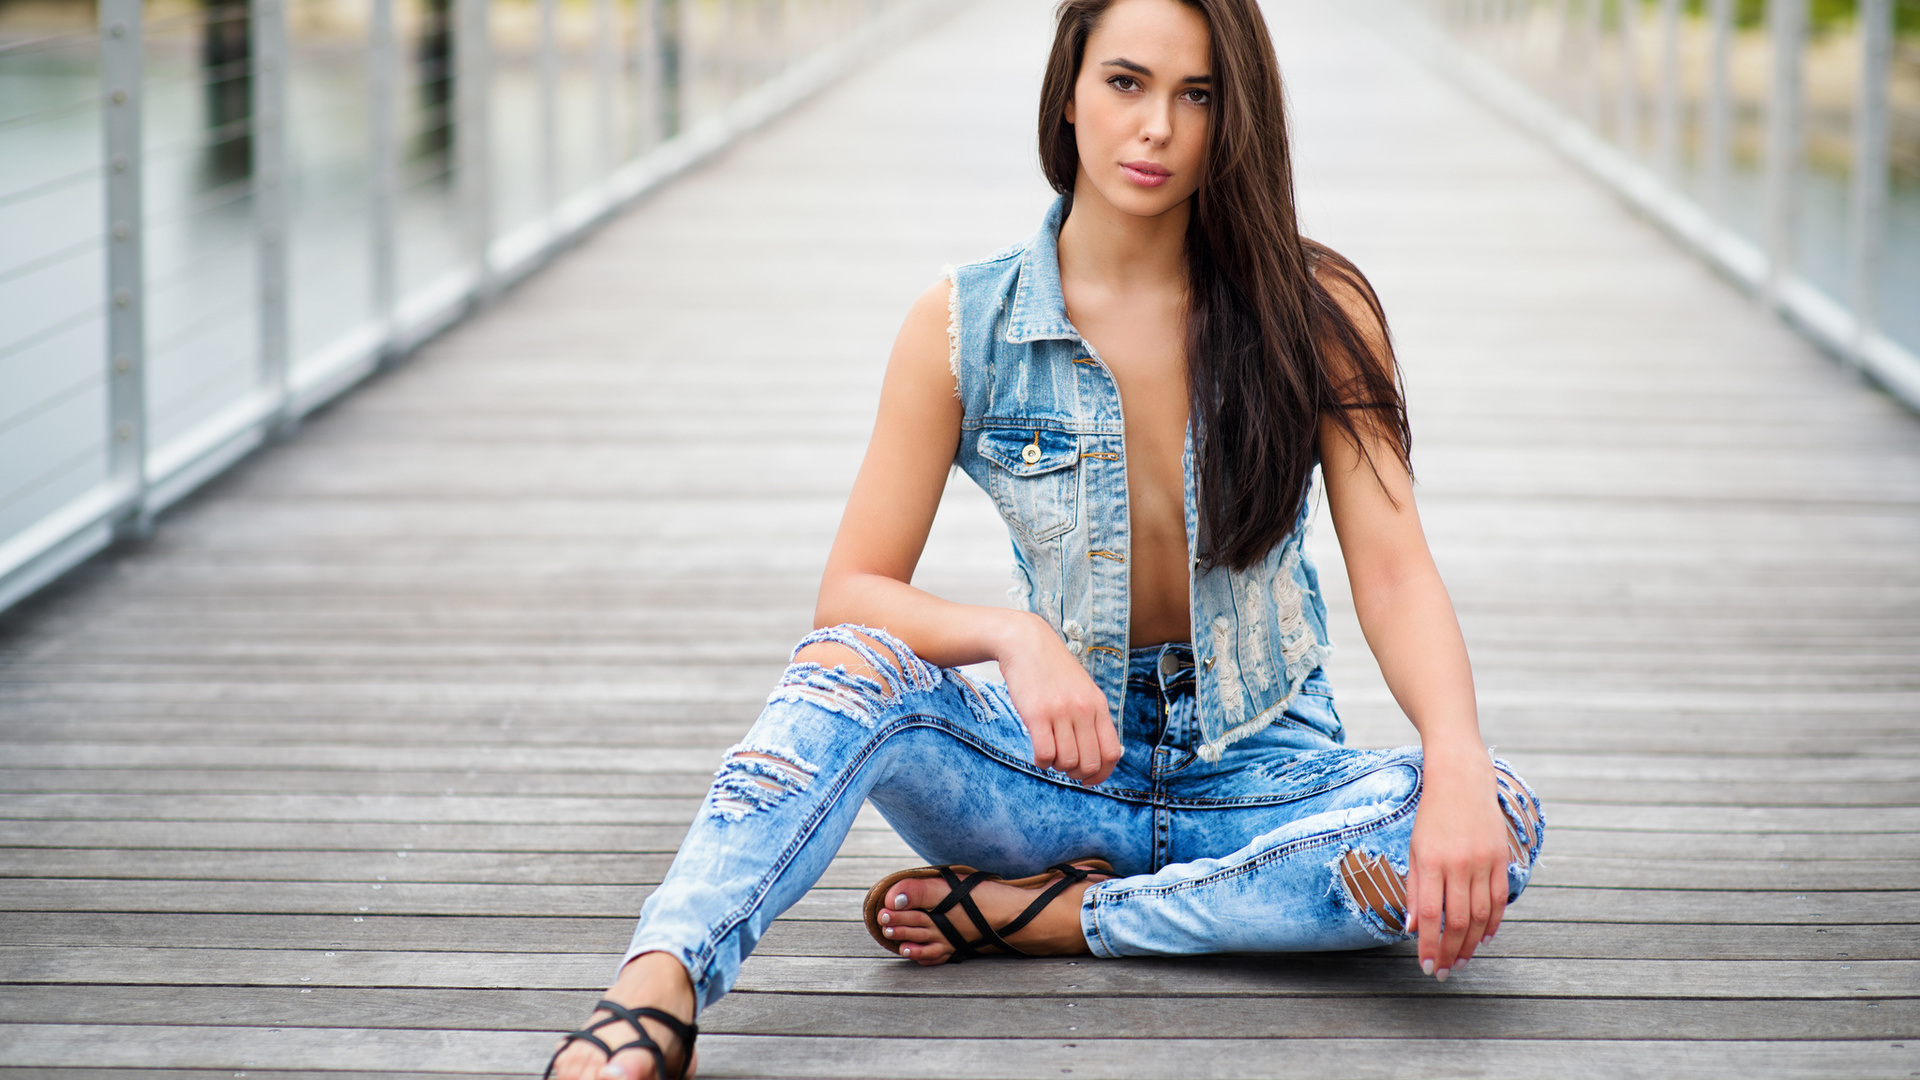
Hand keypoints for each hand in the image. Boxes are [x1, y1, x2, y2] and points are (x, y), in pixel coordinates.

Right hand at [994, 614, 1123, 784]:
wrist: (1026, 643)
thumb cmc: (1053, 670)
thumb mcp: (1083, 690)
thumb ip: (1093, 718)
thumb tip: (1098, 754)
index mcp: (1099, 705)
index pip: (1111, 753)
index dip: (1102, 774)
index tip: (1089, 779)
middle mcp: (1083, 710)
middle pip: (1089, 763)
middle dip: (1077, 774)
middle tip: (1065, 766)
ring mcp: (1060, 712)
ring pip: (1067, 762)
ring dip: (1057, 766)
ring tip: (1050, 753)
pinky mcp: (1036, 714)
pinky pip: (1044, 755)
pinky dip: (1042, 762)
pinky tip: (1038, 751)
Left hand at [1405, 746, 1509, 979]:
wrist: (1461, 779)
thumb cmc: (1431, 816)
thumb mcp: (1414, 849)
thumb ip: (1413, 888)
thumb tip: (1411, 928)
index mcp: (1431, 861)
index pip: (1429, 915)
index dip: (1428, 945)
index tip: (1425, 966)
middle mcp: (1459, 864)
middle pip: (1458, 921)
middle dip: (1450, 951)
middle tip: (1443, 971)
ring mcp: (1484, 862)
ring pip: (1481, 916)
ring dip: (1471, 944)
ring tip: (1461, 960)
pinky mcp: (1501, 858)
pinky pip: (1499, 900)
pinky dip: (1493, 923)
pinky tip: (1484, 938)